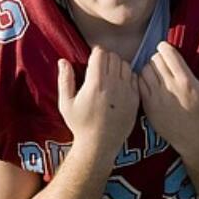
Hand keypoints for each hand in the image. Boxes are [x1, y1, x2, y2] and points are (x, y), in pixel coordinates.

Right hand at [58, 47, 138, 162]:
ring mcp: (126, 92)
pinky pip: (135, 77)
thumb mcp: (66, 104)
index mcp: (95, 84)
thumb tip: (63, 61)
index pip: (100, 53)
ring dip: (118, 66)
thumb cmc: (80, 125)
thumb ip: (65, 80)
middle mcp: (113, 85)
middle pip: (113, 57)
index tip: (92, 61)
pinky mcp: (135, 99)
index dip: (95, 54)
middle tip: (100, 69)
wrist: (99, 145)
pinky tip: (120, 85)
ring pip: (125, 65)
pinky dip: (128, 77)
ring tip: (110, 76)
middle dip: (106, 59)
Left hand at [139, 44, 198, 154]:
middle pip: (155, 59)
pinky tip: (150, 83)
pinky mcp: (147, 105)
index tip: (167, 52)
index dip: (165, 48)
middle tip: (163, 64)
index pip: (167, 53)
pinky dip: (142, 80)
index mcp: (185, 80)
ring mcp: (157, 97)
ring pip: (145, 69)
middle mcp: (170, 87)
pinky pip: (139, 83)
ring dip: (149, 68)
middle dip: (158, 58)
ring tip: (156, 73)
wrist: (191, 138)